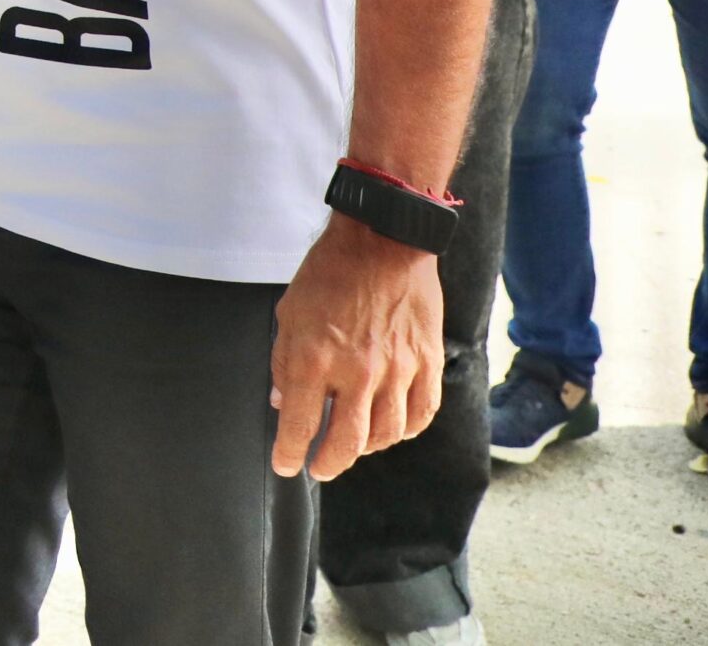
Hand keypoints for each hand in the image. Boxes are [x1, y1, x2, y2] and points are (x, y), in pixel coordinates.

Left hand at [270, 216, 443, 481]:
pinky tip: (392, 429)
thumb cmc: (331, 271)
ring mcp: (397, 370)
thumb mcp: (289, 311)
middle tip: (319, 467)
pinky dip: (405, 430)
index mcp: (315, 358)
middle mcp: (357, 372)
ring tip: (353, 446)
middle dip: (328, 464)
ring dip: (366, 449)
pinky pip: (421, 414)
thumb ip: (283, 360)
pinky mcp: (426, 363)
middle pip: (345, 444)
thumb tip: (280, 401)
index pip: (299, 425)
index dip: (288, 453)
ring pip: (386, 435)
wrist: (383, 239)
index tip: (286, 464)